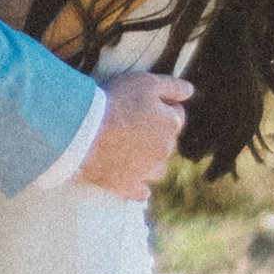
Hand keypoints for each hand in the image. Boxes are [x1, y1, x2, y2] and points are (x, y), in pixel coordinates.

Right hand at [79, 69, 190, 199]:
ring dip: (149, 160)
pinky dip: (138, 185)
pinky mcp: (128, 185)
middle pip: (167, 141)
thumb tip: (190, 91)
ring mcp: (146, 171)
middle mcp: (164, 150)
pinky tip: (131, 177)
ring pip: (157, 167)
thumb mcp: (146, 82)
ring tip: (128, 148)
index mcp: (170, 125)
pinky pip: (141, 191)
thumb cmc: (115, 102)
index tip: (144, 104)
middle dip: (155, 133)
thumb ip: (172, 86)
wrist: (84, 129)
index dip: (162, 106)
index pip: (177, 114)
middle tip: (131, 123)